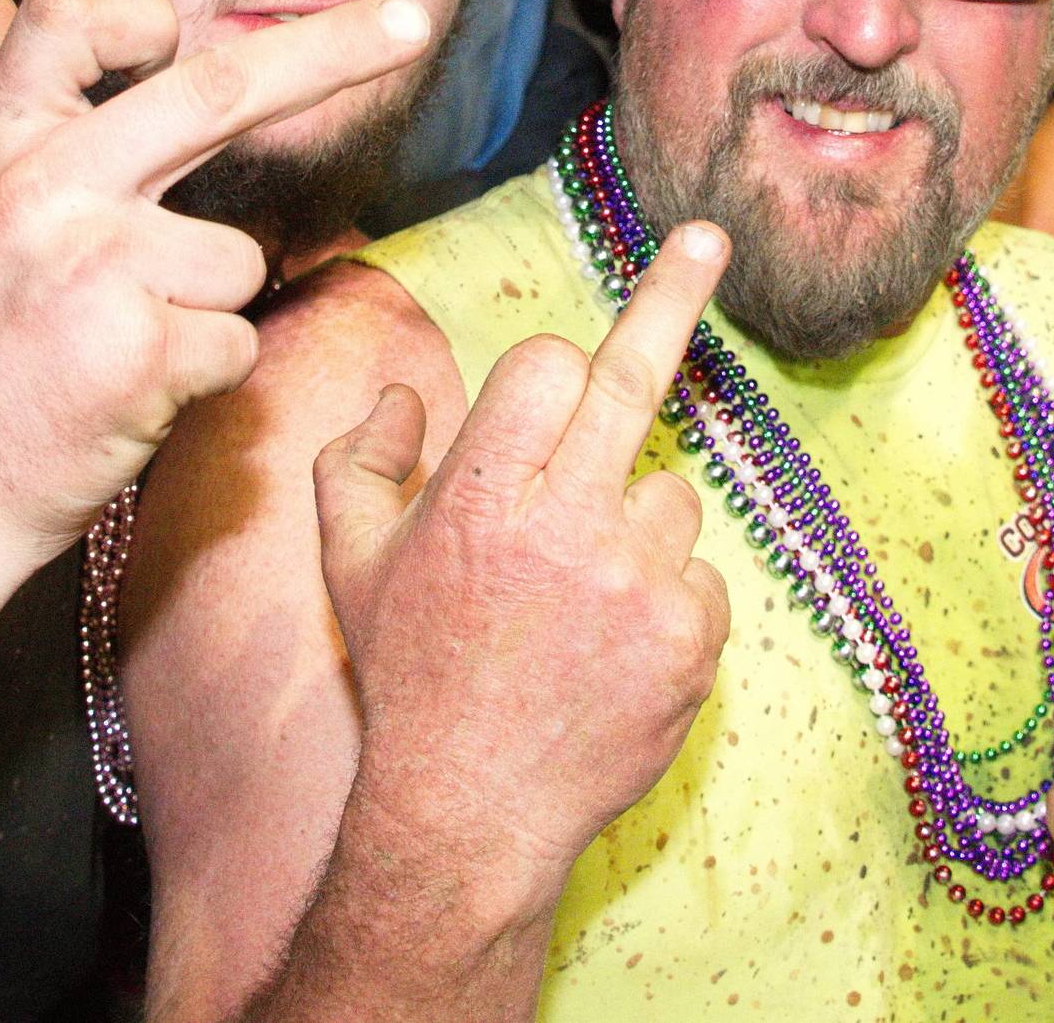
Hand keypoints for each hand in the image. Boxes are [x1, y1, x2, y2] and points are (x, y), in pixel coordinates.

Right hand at [0, 0, 434, 567]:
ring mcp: (89, 267)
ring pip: (240, 256)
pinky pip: (240, 338)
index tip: (173, 34)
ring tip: (135, 335)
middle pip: (216, 87)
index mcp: (8, 137)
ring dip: (214, 304)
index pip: (70, 12)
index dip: (134, 10)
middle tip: (412, 24)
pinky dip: (212, 368)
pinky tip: (143, 385)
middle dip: (333, 52)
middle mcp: (43, 184)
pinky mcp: (136, 352)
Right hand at [314, 220, 735, 885]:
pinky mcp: (690, 637)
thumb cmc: (409, 677)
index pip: (546, 366)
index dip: (545, 380)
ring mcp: (635, 581)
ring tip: (579, 604)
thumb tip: (404, 391)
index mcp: (479, 495)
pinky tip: (614, 649)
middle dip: (673, 293)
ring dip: (633, 526)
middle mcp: (561, 525)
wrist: (468, 816)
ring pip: (668, 492)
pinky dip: (667, 600)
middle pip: (632, 376)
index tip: (551, 384)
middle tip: (708, 237)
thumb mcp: (345, 564)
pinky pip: (700, 573)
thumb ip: (355, 460)